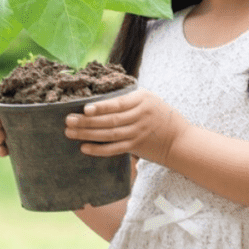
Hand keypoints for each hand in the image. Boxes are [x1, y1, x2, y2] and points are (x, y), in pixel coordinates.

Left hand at [64, 89, 188, 165]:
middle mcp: (140, 116)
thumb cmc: (160, 115)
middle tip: (68, 121)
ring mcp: (138, 133)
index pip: (118, 104)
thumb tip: (99, 98)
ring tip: (70, 132)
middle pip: (110, 120)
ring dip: (88, 134)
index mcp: (142, 99)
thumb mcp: (149, 99)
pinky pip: (114, 149)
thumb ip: (128, 98)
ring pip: (109, 135)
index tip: (85, 109)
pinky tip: (85, 148)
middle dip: (87, 121)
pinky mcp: (136, 146)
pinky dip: (99, 149)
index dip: (101, 107)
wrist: (179, 140)